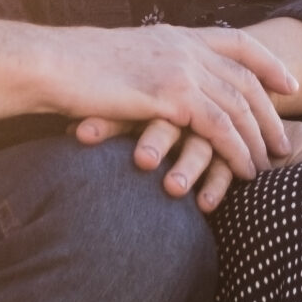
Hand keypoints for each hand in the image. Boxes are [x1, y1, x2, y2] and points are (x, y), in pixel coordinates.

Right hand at [50, 25, 296, 184]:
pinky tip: (245, 171)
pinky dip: (236, 150)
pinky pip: (218, 126)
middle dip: (270, 112)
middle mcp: (185, 47)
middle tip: (284, 143)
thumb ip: (150, 69)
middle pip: (246, 79)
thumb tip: (157, 87)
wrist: (49, 64)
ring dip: (258, 138)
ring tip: (269, 165)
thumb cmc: (73, 68)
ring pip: (238, 105)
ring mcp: (180, 68)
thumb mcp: (123, 60)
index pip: (238, 43)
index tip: (289, 85)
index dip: (268, 63)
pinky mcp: (170, 95)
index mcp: (176, 35)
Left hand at [72, 114, 245, 212]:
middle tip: (141, 160)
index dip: (105, 119)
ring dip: (188, 165)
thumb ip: (111, 119)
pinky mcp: (233, 151)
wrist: (227, 111)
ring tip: (172, 189)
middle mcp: (183, 109)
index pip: (130, 104)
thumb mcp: (138, 111)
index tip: (77, 134)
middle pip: (168, 120)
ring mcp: (209, 130)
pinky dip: (216, 184)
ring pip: (202, 143)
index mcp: (157, 95)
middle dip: (154, 140)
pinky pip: (227, 166)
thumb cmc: (166, 116)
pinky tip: (204, 206)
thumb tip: (67, 129)